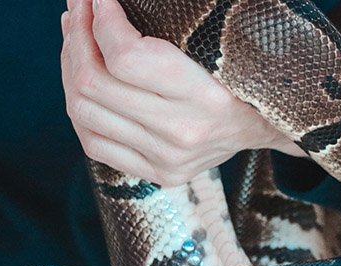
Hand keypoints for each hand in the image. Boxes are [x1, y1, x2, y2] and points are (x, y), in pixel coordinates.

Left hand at [61, 0, 304, 186]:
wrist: (270, 124)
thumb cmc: (240, 69)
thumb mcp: (217, 39)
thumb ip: (167, 20)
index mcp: (206, 95)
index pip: (126, 57)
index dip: (101, 19)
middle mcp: (183, 133)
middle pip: (95, 83)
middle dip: (77, 35)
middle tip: (79, 6)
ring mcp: (166, 159)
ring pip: (84, 111)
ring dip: (71, 66)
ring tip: (76, 36)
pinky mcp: (156, 174)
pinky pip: (92, 141)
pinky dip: (79, 105)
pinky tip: (83, 78)